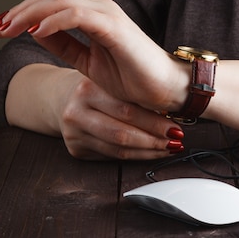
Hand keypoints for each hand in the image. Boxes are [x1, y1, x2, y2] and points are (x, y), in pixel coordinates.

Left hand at [0, 0, 188, 112]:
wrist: (165, 89)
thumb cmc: (136, 80)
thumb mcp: (89, 62)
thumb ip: (65, 45)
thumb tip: (34, 33)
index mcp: (96, 17)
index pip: (53, 4)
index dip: (24, 12)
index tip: (1, 27)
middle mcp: (101, 9)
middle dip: (19, 11)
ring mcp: (108, 15)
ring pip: (59, 2)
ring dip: (29, 13)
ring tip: (8, 28)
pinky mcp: (114, 27)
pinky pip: (76, 15)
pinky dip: (52, 22)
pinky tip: (34, 32)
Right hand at [59, 75, 185, 159]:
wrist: (62, 97)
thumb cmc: (98, 88)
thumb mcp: (112, 81)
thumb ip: (135, 95)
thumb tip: (174, 113)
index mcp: (88, 89)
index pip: (127, 111)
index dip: (155, 123)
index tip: (176, 129)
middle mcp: (76, 111)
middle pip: (122, 133)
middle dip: (154, 140)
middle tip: (176, 142)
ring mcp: (73, 132)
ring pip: (118, 149)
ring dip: (148, 152)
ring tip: (168, 149)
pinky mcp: (75, 148)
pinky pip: (112, 156)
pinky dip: (135, 156)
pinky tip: (151, 152)